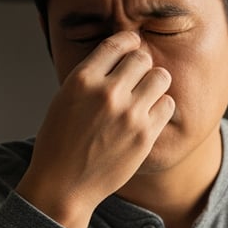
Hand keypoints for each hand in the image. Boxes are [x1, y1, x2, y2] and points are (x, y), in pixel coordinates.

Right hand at [16, 31, 175, 227]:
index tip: (133, 46)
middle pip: (142, 58)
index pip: (116, 44)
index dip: (129, 42)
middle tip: (137, 78)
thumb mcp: (64, 99)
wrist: (63, 184)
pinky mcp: (145, 136)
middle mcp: (107, 93)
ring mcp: (128, 115)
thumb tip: (119, 57)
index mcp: (82, 80)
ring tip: (146, 95)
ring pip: (161, 77)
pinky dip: (161, 107)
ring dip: (156, 82)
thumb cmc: (60, 143)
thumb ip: (91, 77)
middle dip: (141, 65)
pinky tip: (150, 115)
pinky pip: (167, 105)